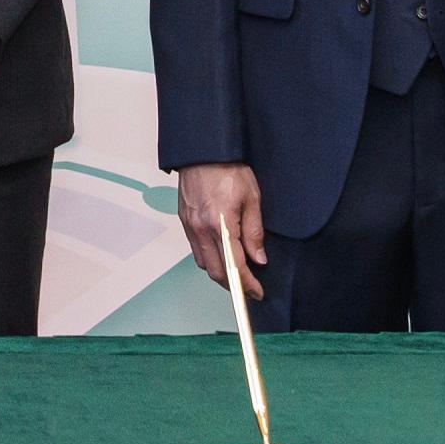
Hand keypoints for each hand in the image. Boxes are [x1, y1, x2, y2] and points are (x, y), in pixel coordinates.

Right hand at [177, 162, 265, 298]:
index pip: (235, 266)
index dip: (247, 284)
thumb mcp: (252, 199)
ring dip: (220, 273)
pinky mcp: (184, 221)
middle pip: (216, 272)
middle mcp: (202, 230)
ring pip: (203, 263)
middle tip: (249, 287)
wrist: (204, 151)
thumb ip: (254, 232)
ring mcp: (190, 226)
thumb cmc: (229, 169)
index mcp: (221, 225)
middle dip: (233, 285)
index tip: (257, 292)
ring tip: (236, 271)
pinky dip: (209, 258)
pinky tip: (221, 253)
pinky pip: (195, 249)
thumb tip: (259, 259)